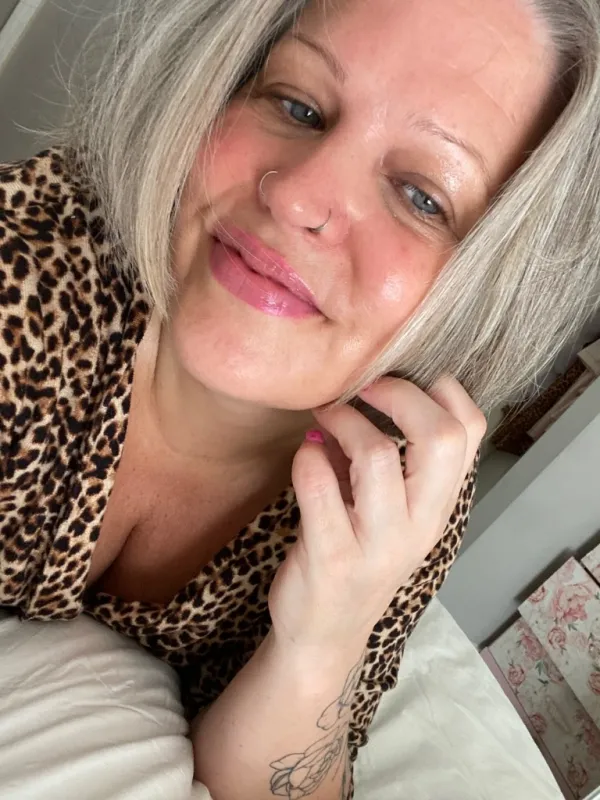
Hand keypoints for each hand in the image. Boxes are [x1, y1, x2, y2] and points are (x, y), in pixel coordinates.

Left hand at [268, 376, 485, 655]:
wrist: (326, 634)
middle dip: (398, 395)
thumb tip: (364, 392)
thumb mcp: (394, 512)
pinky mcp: (332, 558)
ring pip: (376, 456)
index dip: (443, 390)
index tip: (402, 379)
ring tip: (326, 417)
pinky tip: (306, 453)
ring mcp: (378, 544)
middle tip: (363, 388)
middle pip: (439, 437)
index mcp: (439, 505)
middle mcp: (420, 524)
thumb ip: (391, 459)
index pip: (470, 432)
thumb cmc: (359, 557)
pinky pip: (319, 486)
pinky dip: (308, 456)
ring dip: (345, 421)